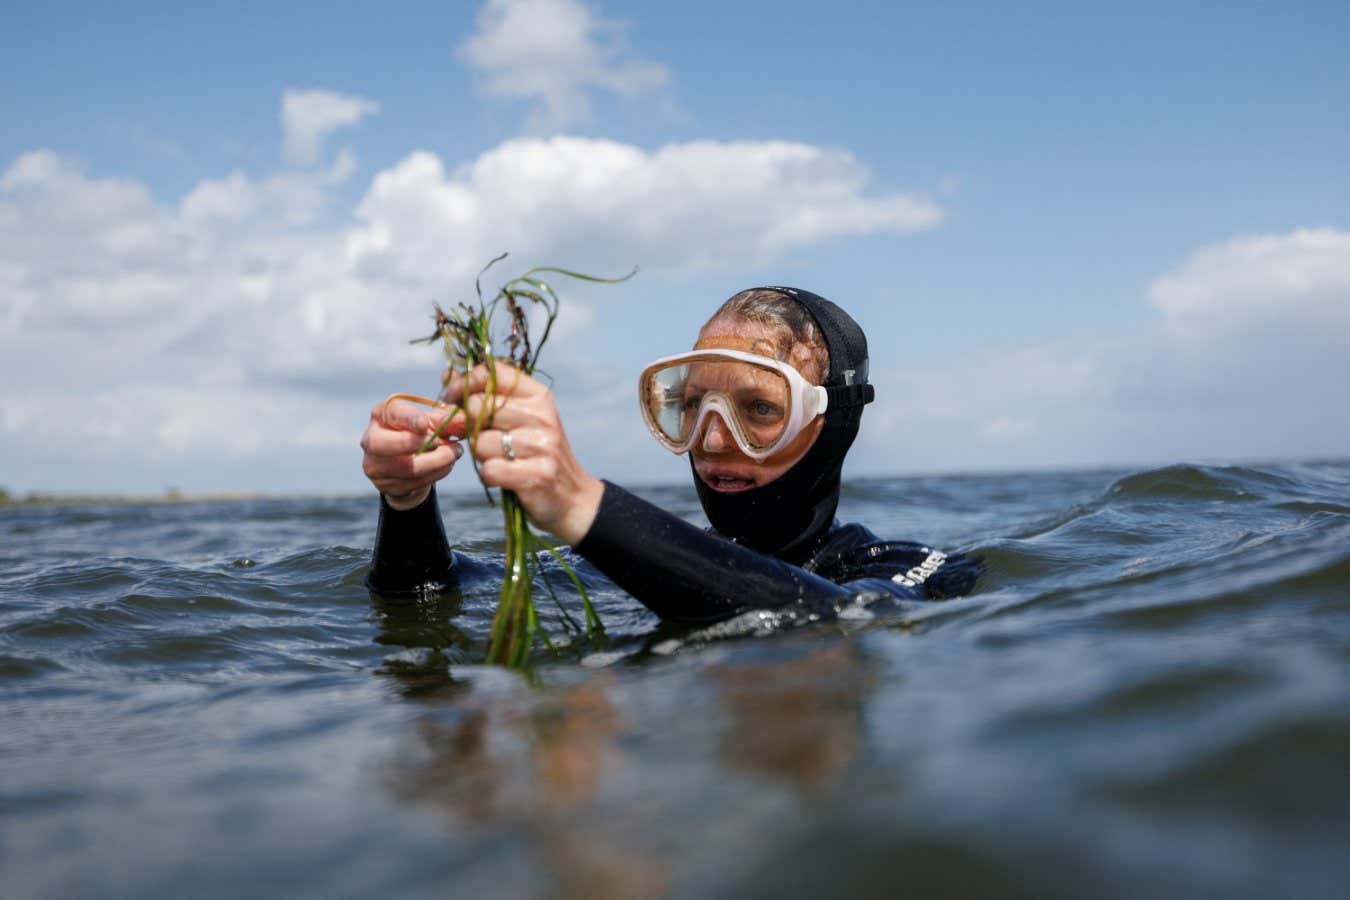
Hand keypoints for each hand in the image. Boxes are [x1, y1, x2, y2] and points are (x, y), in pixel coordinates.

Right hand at [360, 397, 464, 509]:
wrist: (409, 462)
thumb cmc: (419, 434)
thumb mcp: (431, 422)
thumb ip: (446, 420)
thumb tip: (464, 421)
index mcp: (382, 415)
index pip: (390, 414)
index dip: (407, 418)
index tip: (424, 423)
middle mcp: (371, 439)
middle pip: (380, 443)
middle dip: (412, 443)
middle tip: (441, 442)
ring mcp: (375, 465)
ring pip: (405, 467)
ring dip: (437, 461)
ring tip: (455, 452)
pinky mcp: (385, 485)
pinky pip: (415, 482)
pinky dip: (437, 472)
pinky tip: (447, 464)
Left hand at [450, 361, 603, 544]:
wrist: (573, 497)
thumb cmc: (537, 455)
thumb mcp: (520, 419)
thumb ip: (487, 398)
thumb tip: (448, 374)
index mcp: (538, 396)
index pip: (491, 373)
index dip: (462, 384)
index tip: (452, 400)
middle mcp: (542, 416)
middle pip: (477, 407)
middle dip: (469, 425)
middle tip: (482, 439)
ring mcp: (541, 446)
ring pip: (480, 442)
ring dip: (482, 456)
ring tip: (502, 460)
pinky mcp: (536, 475)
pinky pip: (489, 470)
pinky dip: (490, 476)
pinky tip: (505, 477)